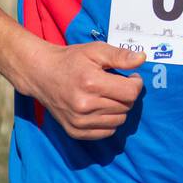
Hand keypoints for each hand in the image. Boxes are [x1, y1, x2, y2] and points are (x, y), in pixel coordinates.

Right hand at [24, 40, 146, 138]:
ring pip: (119, 120)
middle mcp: (85, 105)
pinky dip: (109, 121)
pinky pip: (107, 132)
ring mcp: (79, 121)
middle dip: (127, 94)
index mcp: (91, 83)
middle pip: (126, 106)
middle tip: (116, 84)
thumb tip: (141, 59)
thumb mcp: (95, 50)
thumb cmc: (71, 60)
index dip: (136, 83)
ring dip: (119, 108)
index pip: (131, 92)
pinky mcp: (75, 131)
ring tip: (107, 95)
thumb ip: (120, 55)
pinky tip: (100, 107)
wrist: (41, 73)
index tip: (131, 77)